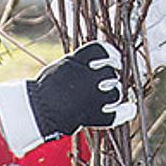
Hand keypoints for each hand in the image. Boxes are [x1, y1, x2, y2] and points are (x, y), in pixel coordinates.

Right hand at [0, 41, 136, 156]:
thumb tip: (97, 59)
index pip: (103, 50)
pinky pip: (115, 114)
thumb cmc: (45, 89)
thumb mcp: (61, 67)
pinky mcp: (91, 115)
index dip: (112, 54)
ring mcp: (91, 97)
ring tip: (109, 98)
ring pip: (115, 92)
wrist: (35, 111)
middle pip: (111, 72)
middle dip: (111, 78)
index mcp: (77, 62)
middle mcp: (87, 77)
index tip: (114, 59)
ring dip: (115, 94)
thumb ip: (79, 63)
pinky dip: (126, 112)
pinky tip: (130, 109)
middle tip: (105, 84)